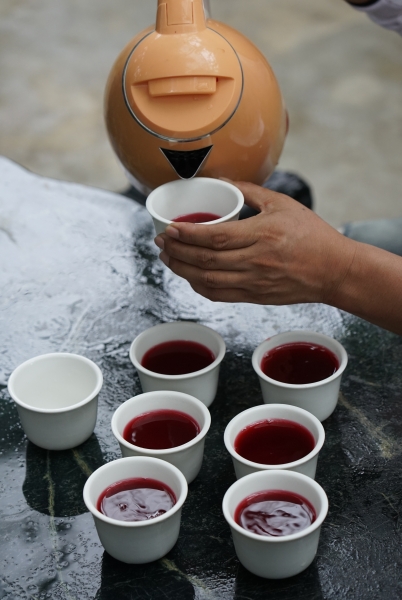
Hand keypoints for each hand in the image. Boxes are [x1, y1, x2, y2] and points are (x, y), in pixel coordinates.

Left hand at [154, 182, 355, 305]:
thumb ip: (250, 191)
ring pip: (208, 280)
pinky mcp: (255, 296)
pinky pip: (220, 295)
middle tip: (160, 243)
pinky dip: (200, 287)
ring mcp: (254, 282)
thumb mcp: (283, 204)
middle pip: (205, 260)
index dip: (187, 235)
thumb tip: (221, 182)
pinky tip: (189, 277)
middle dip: (177, 251)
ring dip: (182, 271)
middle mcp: (255, 261)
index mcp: (262, 235)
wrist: (334, 270)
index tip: (169, 229)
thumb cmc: (312, 235)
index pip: (215, 237)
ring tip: (167, 259)